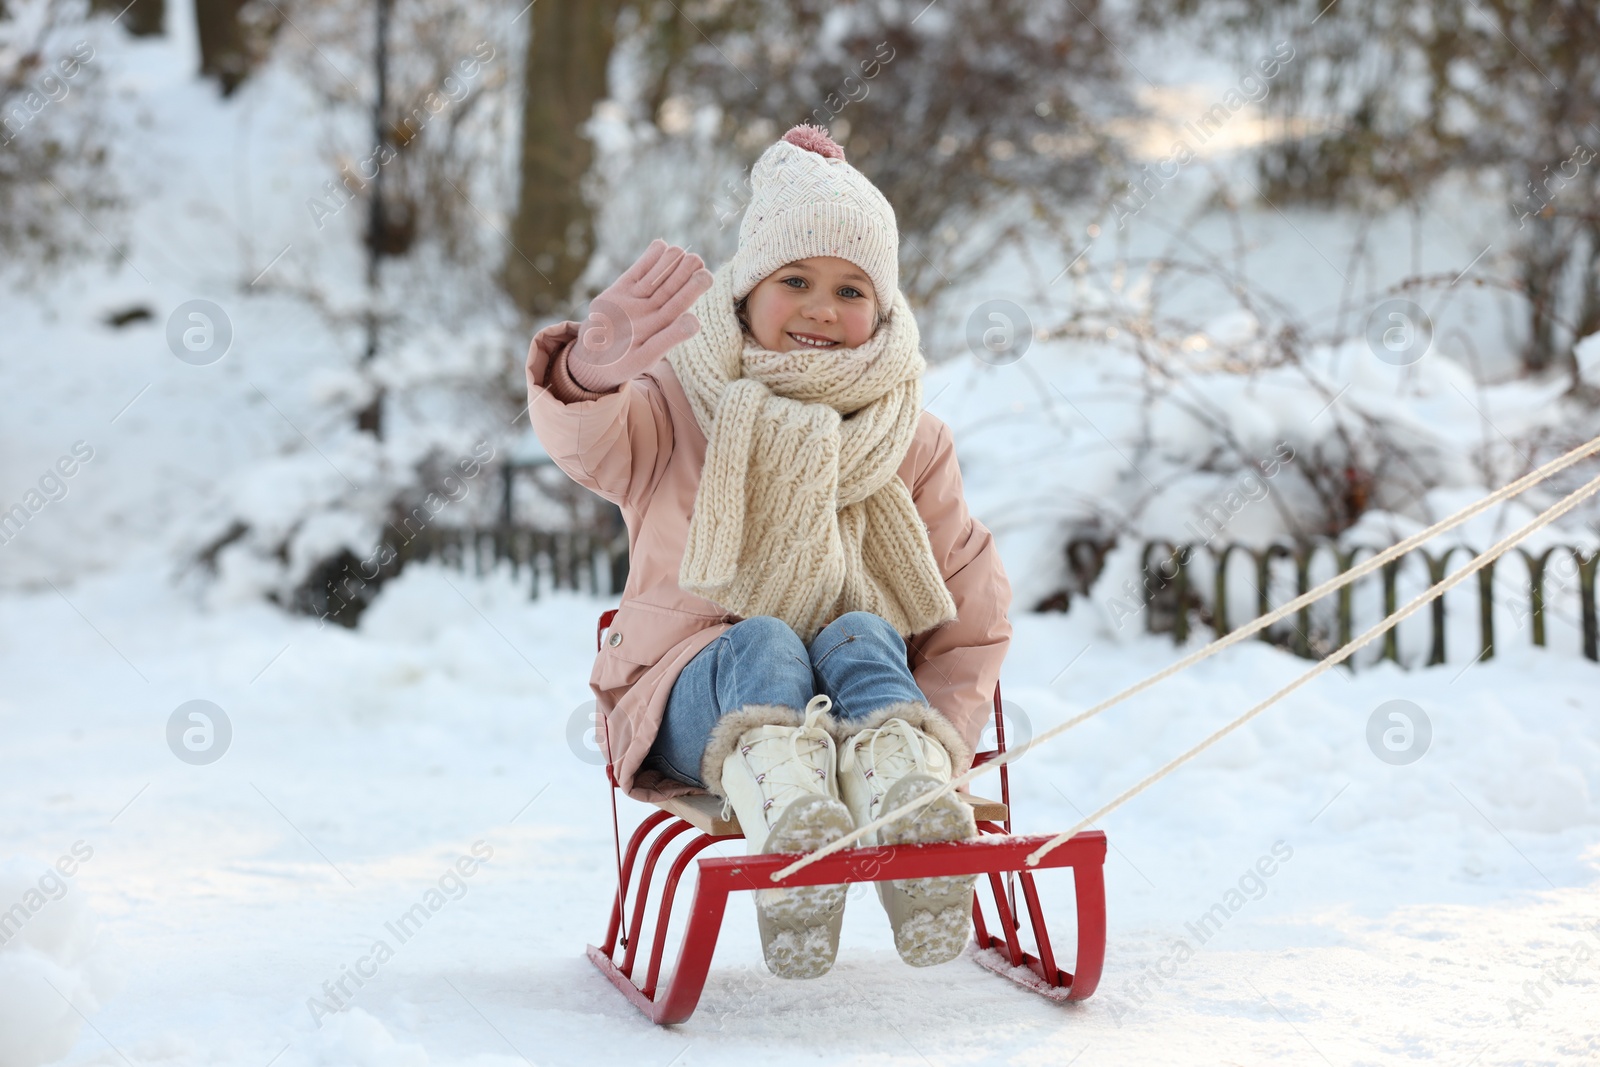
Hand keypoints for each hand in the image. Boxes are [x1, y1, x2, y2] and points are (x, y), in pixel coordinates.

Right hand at [566, 239, 713, 391]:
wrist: (590, 360)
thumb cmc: (621, 363)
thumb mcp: (645, 356)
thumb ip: (668, 339)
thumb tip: (694, 322)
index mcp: (663, 326)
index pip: (680, 304)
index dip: (692, 290)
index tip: (705, 275)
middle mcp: (652, 310)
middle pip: (670, 288)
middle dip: (683, 272)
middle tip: (696, 259)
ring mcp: (636, 299)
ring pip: (655, 278)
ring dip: (668, 263)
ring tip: (679, 251)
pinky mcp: (620, 291)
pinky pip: (636, 272)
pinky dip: (648, 259)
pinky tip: (661, 245)